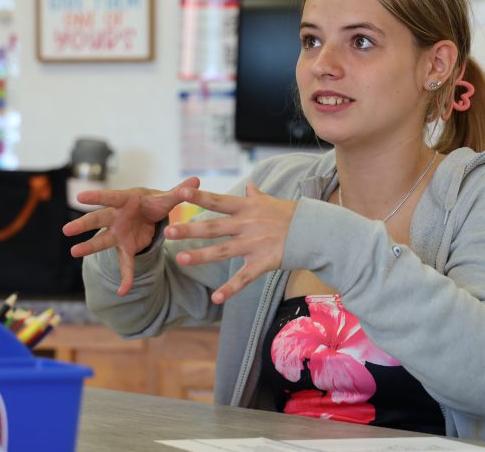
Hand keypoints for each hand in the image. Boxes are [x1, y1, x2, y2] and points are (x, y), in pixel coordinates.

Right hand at [62, 177, 200, 295]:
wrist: (149, 214)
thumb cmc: (153, 202)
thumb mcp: (167, 197)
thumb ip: (180, 191)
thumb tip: (197, 180)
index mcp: (126, 200)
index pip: (110, 197)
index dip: (97, 197)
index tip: (80, 196)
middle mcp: (117, 217)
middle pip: (98, 220)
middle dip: (84, 224)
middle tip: (67, 230)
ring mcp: (118, 233)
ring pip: (101, 240)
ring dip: (88, 247)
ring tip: (73, 252)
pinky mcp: (125, 247)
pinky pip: (124, 264)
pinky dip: (125, 277)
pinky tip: (123, 291)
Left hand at [163, 182, 295, 303]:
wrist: (315, 231)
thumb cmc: (291, 215)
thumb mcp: (271, 202)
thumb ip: (256, 196)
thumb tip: (249, 186)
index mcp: (246, 208)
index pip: (218, 201)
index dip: (199, 197)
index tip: (180, 193)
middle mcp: (247, 225)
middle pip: (214, 227)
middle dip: (190, 229)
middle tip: (168, 231)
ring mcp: (254, 244)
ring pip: (223, 251)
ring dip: (200, 256)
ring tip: (180, 260)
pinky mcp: (263, 262)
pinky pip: (244, 277)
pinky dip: (230, 289)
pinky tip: (215, 298)